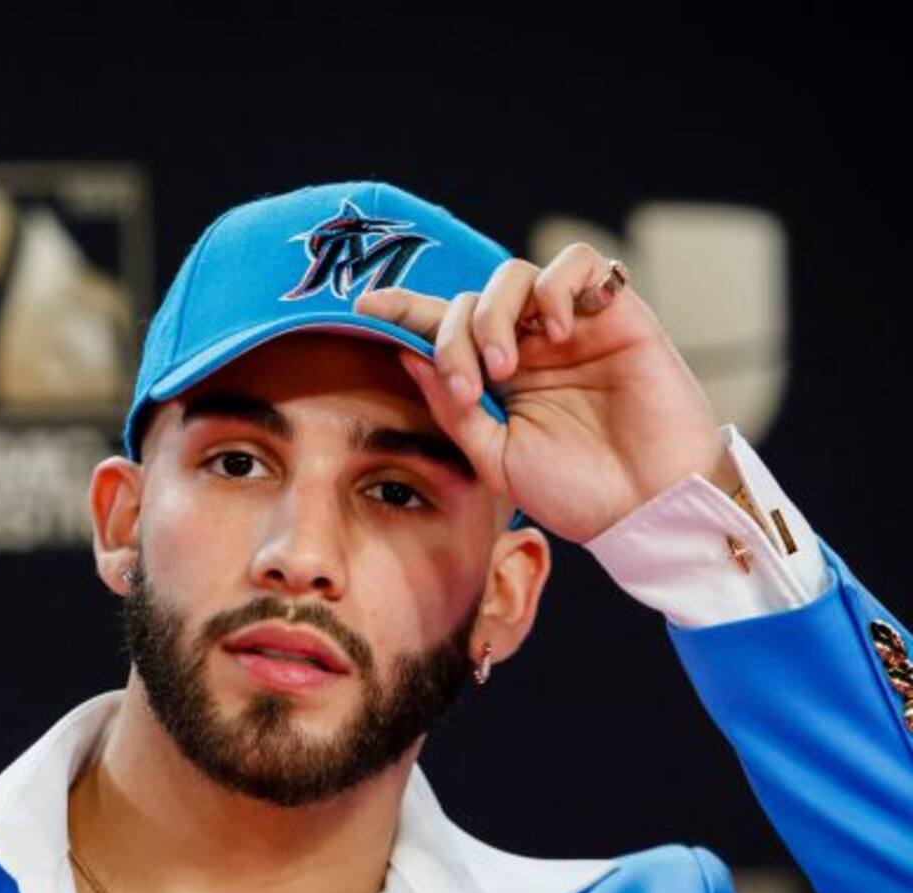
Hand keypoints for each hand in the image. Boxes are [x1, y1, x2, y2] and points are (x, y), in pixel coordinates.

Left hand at [353, 244, 737, 543]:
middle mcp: (530, 347)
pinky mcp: (617, 314)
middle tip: (470, 386)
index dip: (405, 311)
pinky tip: (556, 334)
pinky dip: (556, 287)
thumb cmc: (576, 493)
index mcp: (498, 381)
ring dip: (496, 314)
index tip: (364, 307)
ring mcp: (572, 328)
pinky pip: (580, 264)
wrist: (648, 507)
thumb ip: (454, 408)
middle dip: (454, 335)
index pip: (444, 330)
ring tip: (508, 367)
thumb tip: (406, 355)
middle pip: (472, 299)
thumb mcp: (496, 459)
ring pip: (516, 274)